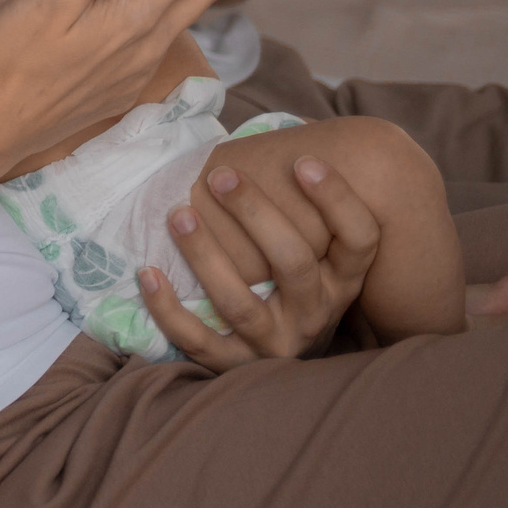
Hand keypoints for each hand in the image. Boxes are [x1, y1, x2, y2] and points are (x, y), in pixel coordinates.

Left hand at [136, 154, 380, 367]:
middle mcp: (315, 315)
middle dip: (255, 214)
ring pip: (239, 303)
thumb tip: (292, 135)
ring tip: (178, 213)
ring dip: (205, 256)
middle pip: (293, 262)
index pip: (360, 241)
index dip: (338, 200)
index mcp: (341, 282)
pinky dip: (168, 309)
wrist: (284, 372)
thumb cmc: (291, 287)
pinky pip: (197, 341)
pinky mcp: (233, 366)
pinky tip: (147, 272)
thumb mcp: (318, 256)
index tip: (304, 160)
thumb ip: (307, 210)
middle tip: (220, 175)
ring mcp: (275, 344)